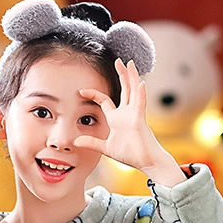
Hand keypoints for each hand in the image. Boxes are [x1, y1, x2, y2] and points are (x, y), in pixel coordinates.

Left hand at [75, 59, 184, 186]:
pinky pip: (141, 105)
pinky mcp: (140, 120)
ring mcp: (134, 115)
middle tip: (118, 61)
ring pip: (133, 91)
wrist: (146, 162)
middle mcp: (126, 113)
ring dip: (131, 77)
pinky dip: (141, 94)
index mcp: (117, 119)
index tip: (81, 90)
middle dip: (121, 75)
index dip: (94, 94)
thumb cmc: (130, 154)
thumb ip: (92, 143)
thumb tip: (76, 141)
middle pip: (124, 89)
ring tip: (129, 64)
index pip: (105, 101)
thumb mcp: (105, 148)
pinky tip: (141, 83)